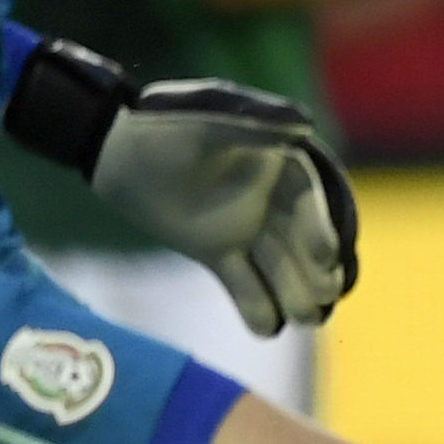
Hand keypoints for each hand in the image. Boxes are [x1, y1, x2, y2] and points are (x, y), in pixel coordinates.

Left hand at [89, 79, 361, 333]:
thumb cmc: (165, 121)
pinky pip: (245, 285)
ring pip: (279, 268)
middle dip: (316, 271)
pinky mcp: (219, 253)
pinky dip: (257, 307)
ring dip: (295, 294)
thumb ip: (255, 121)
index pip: (311, 199)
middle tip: (324, 298)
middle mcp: (272, 200)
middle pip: (303, 241)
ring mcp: (247, 229)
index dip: (322, 227)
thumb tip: (305, 125)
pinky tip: (267, 329)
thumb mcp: (210, 114)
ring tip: (304, 319)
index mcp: (281, 163)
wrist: (115, 152)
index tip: (328, 254)